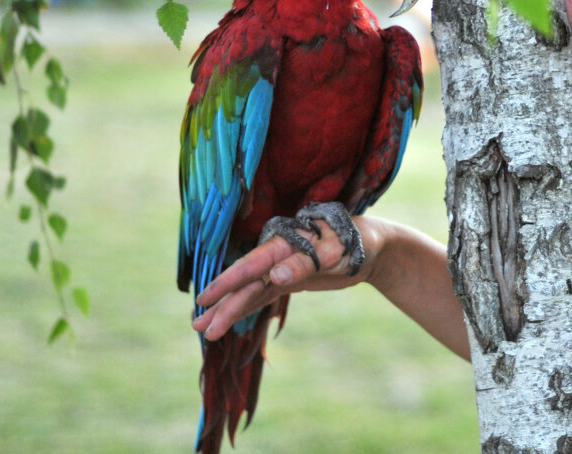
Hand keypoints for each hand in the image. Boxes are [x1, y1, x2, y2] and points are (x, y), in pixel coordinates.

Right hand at [191, 216, 379, 341]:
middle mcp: (279, 254)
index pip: (251, 265)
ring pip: (251, 291)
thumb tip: (277, 276)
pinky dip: (247, 307)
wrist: (373, 245)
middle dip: (223, 304)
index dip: (227, 282)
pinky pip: (264, 295)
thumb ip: (307, 262)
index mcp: (286, 242)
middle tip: (198, 326)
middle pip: (246, 282)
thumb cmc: (357, 241)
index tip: (205, 298)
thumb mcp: (337, 250)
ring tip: (204, 330)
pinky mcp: (291, 279)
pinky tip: (229, 319)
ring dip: (229, 309)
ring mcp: (283, 267)